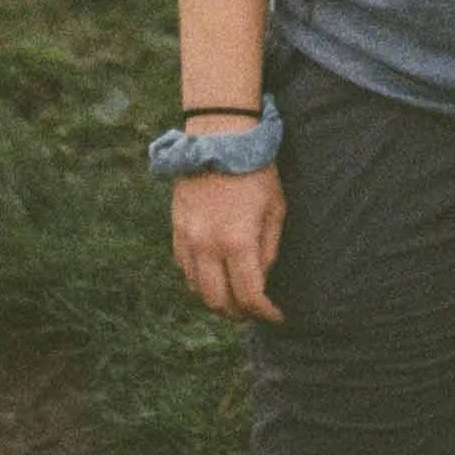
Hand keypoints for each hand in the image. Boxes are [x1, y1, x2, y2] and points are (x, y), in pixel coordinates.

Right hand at [172, 161, 285, 324]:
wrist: (219, 138)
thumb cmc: (255, 172)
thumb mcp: (275, 209)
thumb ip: (269, 248)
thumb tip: (262, 277)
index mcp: (237, 243)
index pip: (250, 296)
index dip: (266, 313)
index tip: (278, 316)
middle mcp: (208, 248)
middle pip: (219, 303)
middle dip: (240, 314)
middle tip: (256, 311)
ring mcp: (188, 241)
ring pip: (198, 291)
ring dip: (218, 301)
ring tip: (237, 297)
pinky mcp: (177, 231)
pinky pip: (185, 270)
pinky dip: (200, 281)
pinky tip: (215, 276)